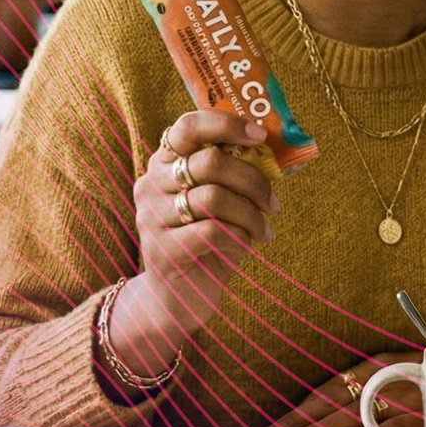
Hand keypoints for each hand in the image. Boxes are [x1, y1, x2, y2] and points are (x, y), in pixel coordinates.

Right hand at [130, 110, 277, 335]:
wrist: (175, 302)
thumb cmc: (205, 243)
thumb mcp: (218, 204)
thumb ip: (233, 176)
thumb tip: (274, 151)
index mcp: (163, 164)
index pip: (187, 126)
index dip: (226, 124)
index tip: (259, 136)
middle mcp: (151, 185)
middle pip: (210, 161)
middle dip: (253, 180)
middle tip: (272, 202)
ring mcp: (153, 218)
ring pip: (215, 197)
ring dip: (251, 213)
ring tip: (264, 229)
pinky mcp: (163, 251)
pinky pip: (213, 231)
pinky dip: (240, 237)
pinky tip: (246, 247)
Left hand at [257, 352, 423, 426]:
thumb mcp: (395, 376)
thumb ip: (365, 390)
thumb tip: (328, 418)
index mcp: (375, 364)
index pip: (327, 389)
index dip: (297, 409)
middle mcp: (386, 375)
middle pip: (334, 401)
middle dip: (300, 422)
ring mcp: (404, 393)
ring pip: (356, 413)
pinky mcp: (425, 412)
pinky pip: (391, 424)